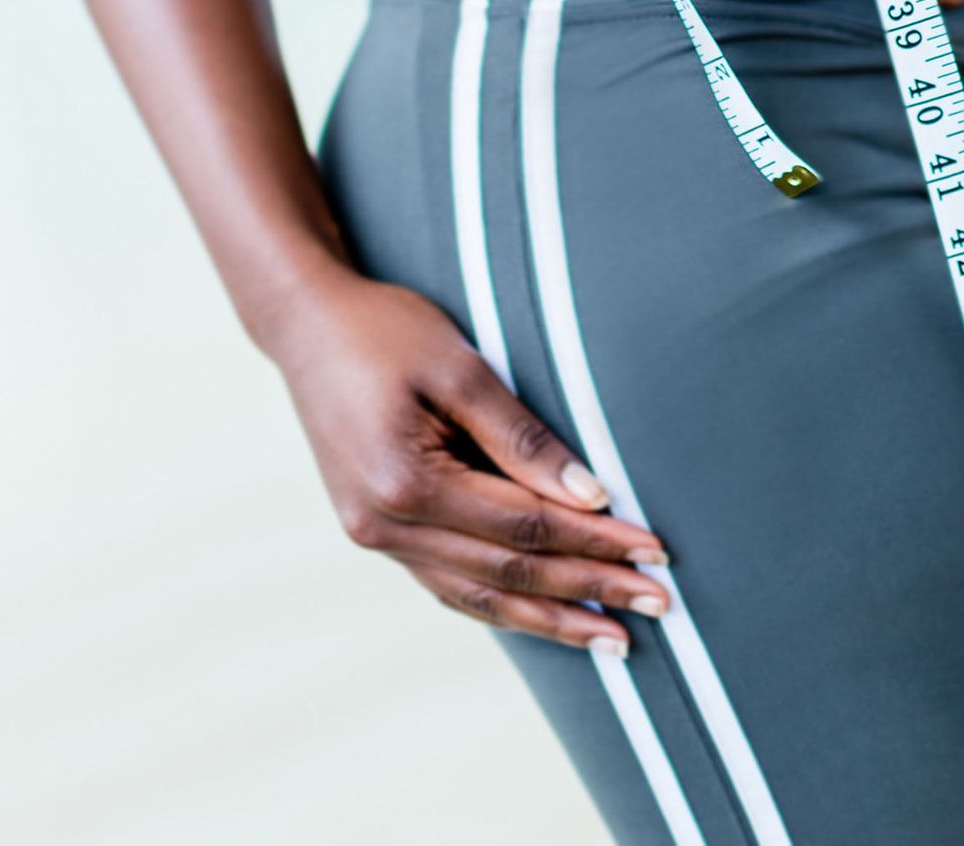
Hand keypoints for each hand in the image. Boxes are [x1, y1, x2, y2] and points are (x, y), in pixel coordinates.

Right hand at [269, 265, 670, 652]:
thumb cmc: (385, 329)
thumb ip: (521, 436)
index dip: (594, 543)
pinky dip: (502, 605)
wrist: (306, 324)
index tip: (654, 552)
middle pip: (508, 573)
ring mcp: (375, 536)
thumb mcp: (457, 365)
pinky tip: (542, 617)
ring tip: (614, 639)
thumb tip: (590, 497)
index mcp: (406, 482)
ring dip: (550, 617)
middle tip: (657, 605)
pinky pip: (449, 584)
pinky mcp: (375, 532)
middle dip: (588, 590)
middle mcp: (385, 525)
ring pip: (479, 595)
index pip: (525, 528)